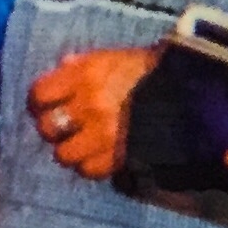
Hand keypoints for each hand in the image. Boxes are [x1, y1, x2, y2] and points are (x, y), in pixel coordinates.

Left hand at [28, 48, 158, 180]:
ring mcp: (103, 135)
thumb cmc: (146, 72)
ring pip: (64, 154)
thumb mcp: (111, 57)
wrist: (187, 94)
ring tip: (81, 144)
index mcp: (85, 76)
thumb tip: (61, 67)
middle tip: (63, 126)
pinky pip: (88, 170)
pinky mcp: (118, 157)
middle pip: (48, 127)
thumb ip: (82, 63)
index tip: (45, 104)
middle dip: (52, 127)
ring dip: (70, 149)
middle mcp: (90, 105)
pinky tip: (99, 154)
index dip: (39, 101)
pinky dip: (90, 164)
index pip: (40, 94)